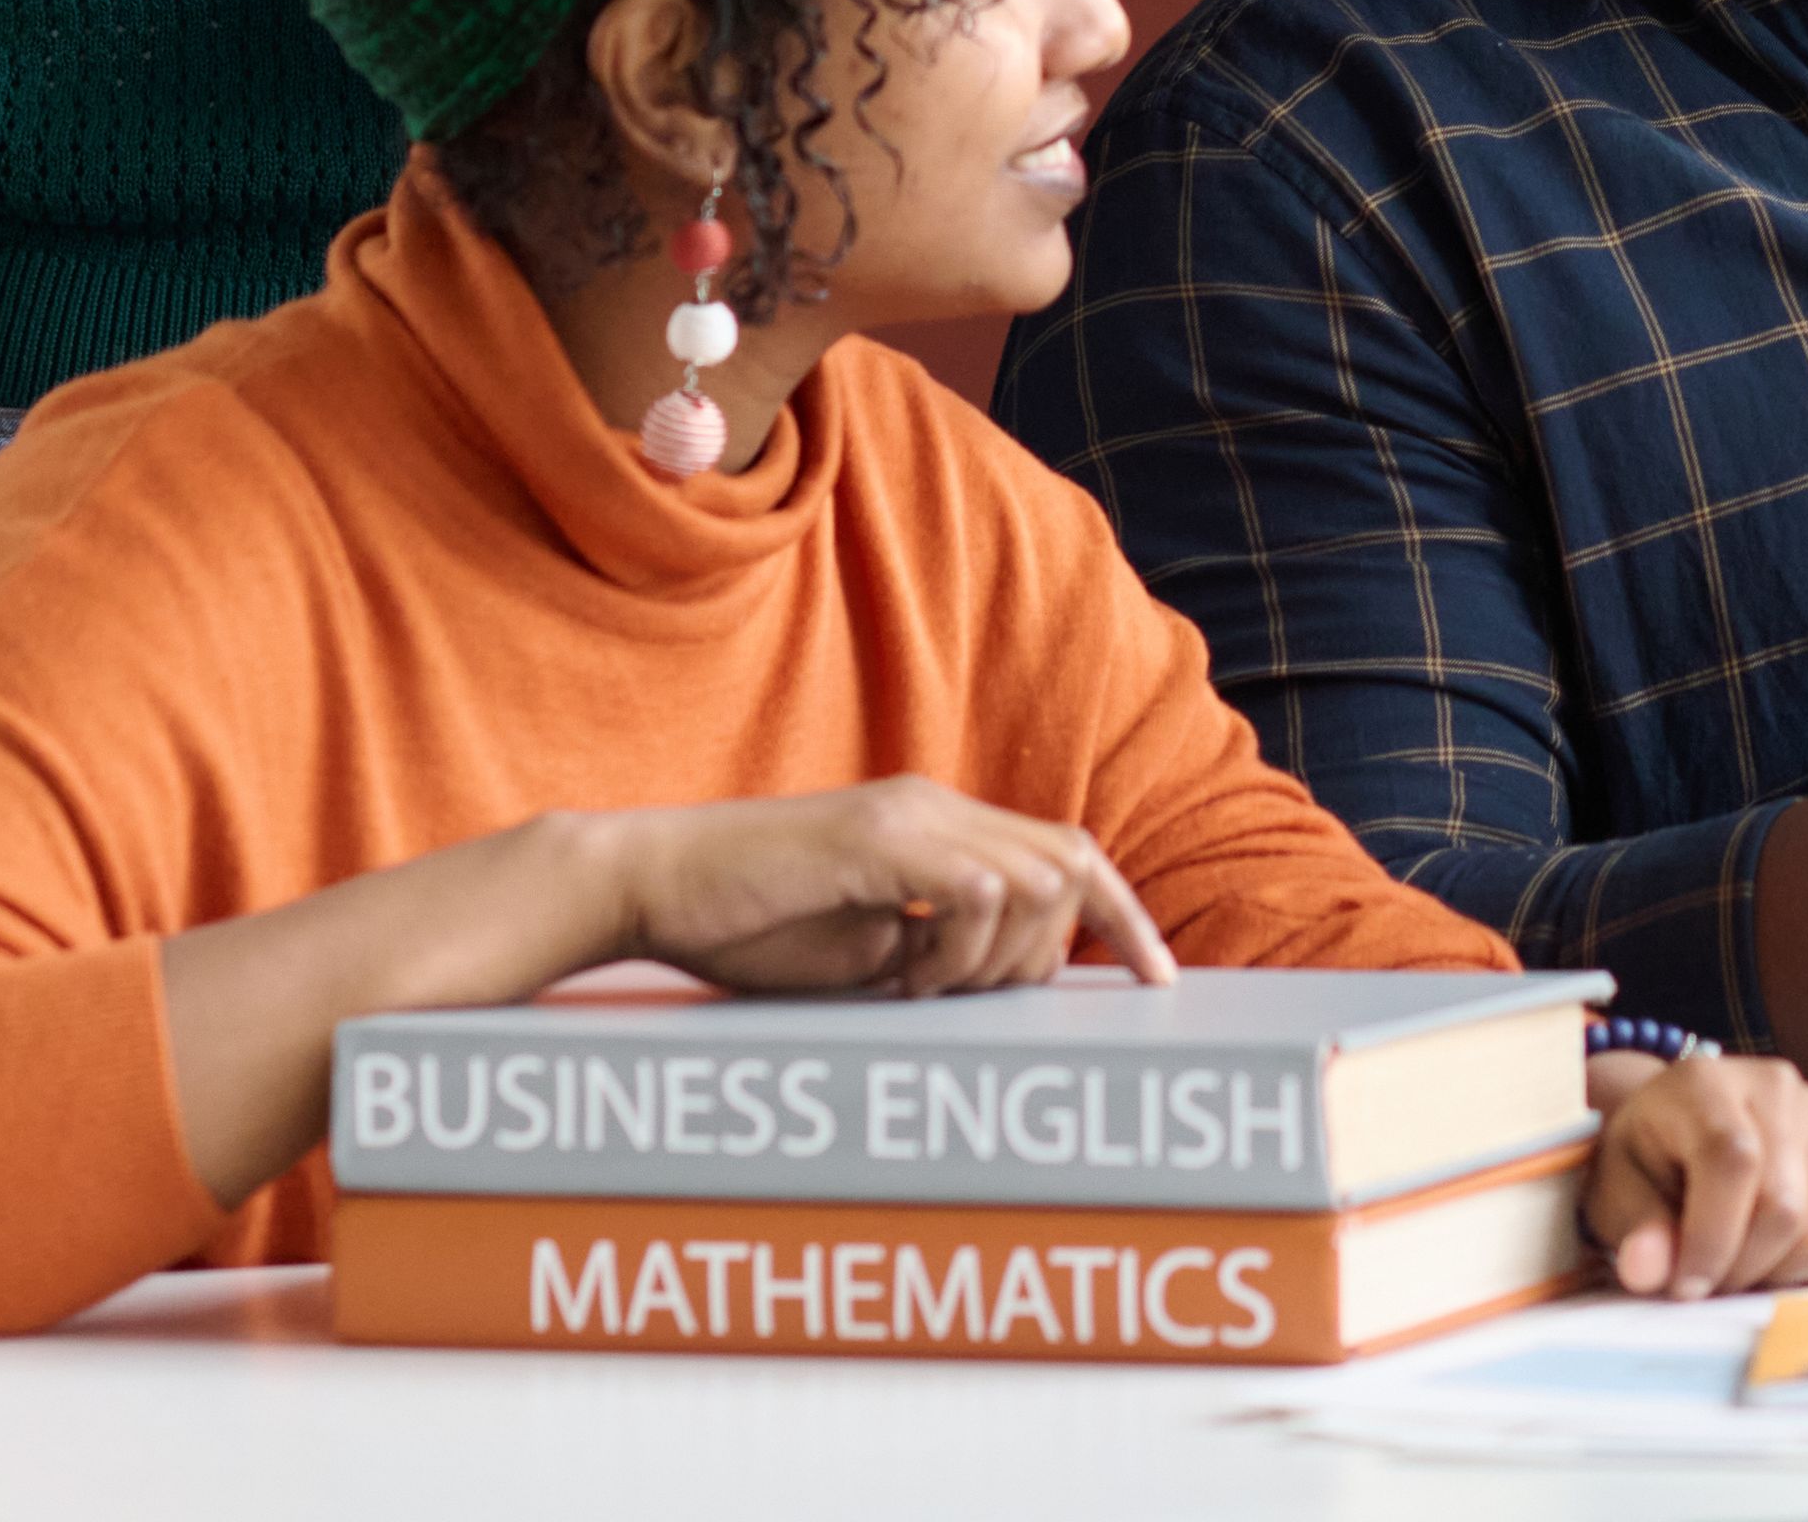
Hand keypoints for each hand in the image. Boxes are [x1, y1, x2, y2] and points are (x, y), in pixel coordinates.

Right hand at [590, 779, 1180, 1000]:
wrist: (648, 884)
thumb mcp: (863, 953)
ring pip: (1034, 880)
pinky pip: (973, 890)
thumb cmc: (744, 928)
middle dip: (1058, 950)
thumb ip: (936, 954)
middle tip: (974, 1000)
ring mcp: (907, 816)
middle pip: (1071, 864)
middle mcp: (936, 807)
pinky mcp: (873, 839)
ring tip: (921, 989)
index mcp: (939, 828)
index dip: (1122, 915)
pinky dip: (957, 949)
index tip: (1159, 980)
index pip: (1067, 854)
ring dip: (999, 957)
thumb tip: (1007, 988)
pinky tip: (901, 977)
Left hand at [1583, 1048, 1807, 1296]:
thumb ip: (1635, 1228)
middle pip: (1784, 1206)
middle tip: (1706, 1280)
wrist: (1686, 1129)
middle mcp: (1778, 1086)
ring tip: (1737, 1263)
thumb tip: (1648, 1270)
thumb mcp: (1619, 1190)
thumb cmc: (1651, 1161)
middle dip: (1739, 1268)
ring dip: (1774, 1275)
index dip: (1712, 1238)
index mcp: (1706, 1083)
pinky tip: (1774, 1254)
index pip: (1732, 1160)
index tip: (1685, 1287)